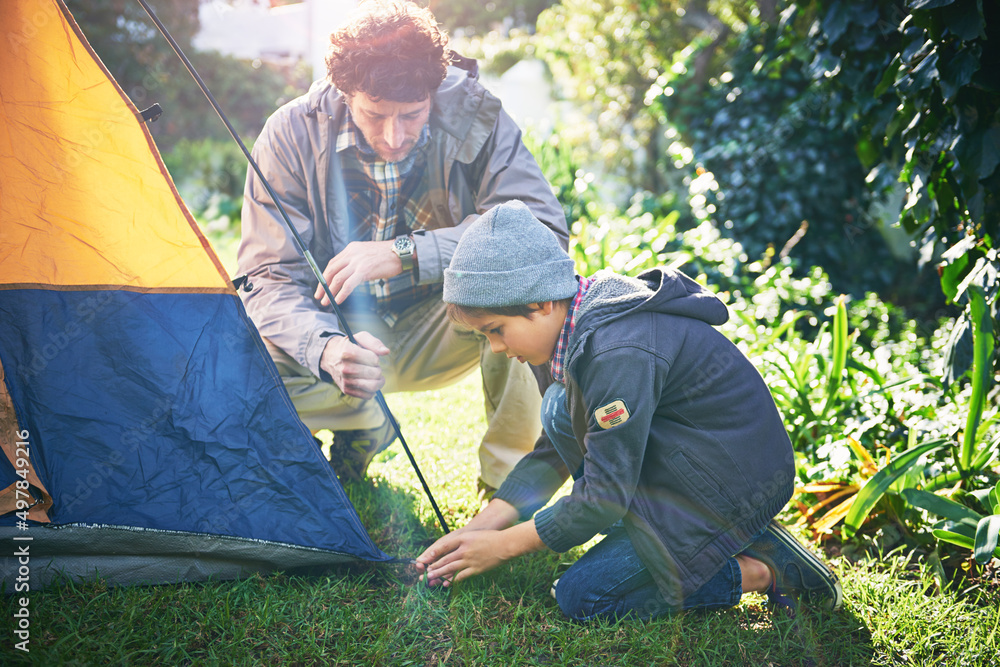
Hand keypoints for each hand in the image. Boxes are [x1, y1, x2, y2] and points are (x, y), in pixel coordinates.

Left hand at [314, 240, 400, 305]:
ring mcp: (358, 261)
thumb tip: (347, 275)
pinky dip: (341, 293)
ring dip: (329, 291)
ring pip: (338, 278)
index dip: (324, 275)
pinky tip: (338, 300)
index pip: (333, 263)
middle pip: (331, 270)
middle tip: (319, 296)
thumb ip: (356, 261)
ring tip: (326, 302)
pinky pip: (349, 284)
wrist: (401, 253)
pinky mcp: (364, 270)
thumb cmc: (387, 256)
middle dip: (322, 285)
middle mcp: (352, 253)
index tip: (321, 286)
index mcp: (351, 248)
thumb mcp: (367, 254)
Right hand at [320, 332, 389, 399]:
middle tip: (372, 366)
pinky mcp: (346, 390)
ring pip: (373, 386)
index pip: (374, 360)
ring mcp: (345, 381)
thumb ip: (374, 343)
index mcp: (348, 353)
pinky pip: (368, 395)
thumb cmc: (349, 346)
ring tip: (375, 375)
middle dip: (378, 369)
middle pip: (375, 373)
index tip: (369, 356)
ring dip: (378, 381)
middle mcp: (345, 368)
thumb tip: (386, 352)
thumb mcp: (360, 338)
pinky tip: (369, 382)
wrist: (330, 356)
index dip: (375, 358)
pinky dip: (372, 390)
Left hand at [414, 518, 543, 586]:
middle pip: (446, 559)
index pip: (444, 546)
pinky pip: (461, 575)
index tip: (425, 558)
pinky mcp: (476, 568)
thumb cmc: (490, 538)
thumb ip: (462, 541)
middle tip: (425, 572)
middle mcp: (465, 549)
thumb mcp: (473, 535)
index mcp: (463, 538)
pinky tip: (446, 583)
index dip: (434, 553)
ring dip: (439, 574)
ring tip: (431, 578)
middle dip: (434, 566)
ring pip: (451, 568)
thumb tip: (450, 548)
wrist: (505, 544)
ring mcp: (470, 560)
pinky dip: (452, 580)